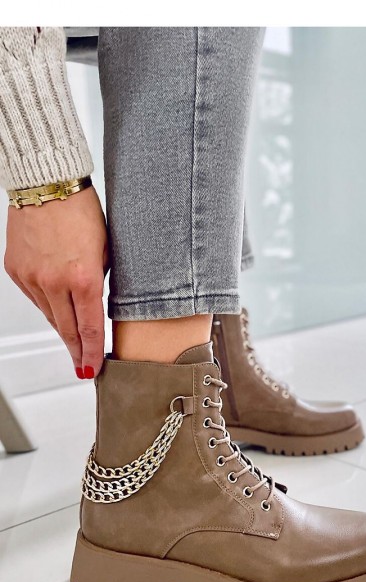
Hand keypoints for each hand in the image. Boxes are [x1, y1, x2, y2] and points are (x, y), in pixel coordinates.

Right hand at [3, 185, 109, 379]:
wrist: (47, 185)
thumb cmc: (81, 211)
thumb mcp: (106, 250)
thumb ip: (99, 282)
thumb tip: (95, 305)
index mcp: (83, 277)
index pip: (89, 328)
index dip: (91, 353)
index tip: (92, 369)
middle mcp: (54, 282)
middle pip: (67, 329)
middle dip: (77, 350)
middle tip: (82, 366)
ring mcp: (31, 277)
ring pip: (49, 315)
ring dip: (63, 327)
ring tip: (74, 339)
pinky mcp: (16, 271)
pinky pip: (35, 298)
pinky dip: (47, 305)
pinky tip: (57, 308)